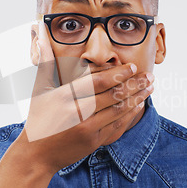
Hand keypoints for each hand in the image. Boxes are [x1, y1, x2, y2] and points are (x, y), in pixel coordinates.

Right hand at [18, 22, 154, 173]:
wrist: (37, 154)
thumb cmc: (39, 117)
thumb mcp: (39, 89)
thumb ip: (46, 62)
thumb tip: (40, 33)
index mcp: (64, 97)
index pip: (97, 82)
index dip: (118, 74)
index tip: (133, 66)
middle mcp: (77, 113)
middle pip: (113, 95)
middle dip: (135, 84)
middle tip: (149, 75)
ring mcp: (86, 129)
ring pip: (119, 110)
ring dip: (137, 98)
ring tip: (150, 88)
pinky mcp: (94, 142)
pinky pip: (117, 125)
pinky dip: (131, 114)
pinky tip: (139, 104)